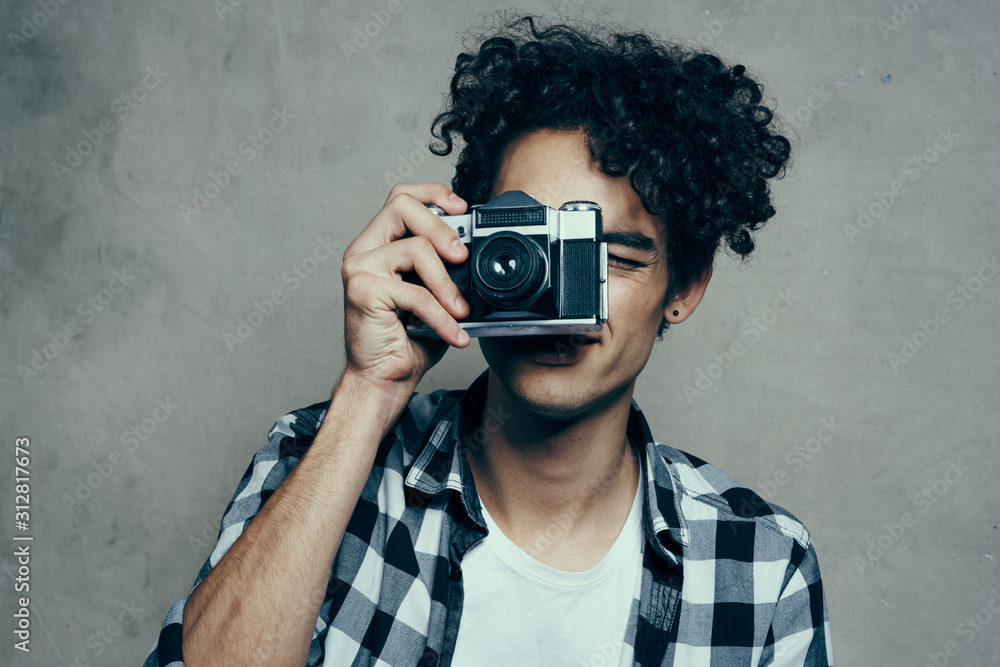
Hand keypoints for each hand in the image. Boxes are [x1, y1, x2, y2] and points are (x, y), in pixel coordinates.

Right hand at [340, 183, 470, 398]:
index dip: (433, 193)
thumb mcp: (434, 295)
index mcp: (378, 244)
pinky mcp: (363, 292)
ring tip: (460, 310)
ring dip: (446, 282)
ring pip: (415, 249)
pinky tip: (455, 334)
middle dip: (441, 226)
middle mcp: (363, 251)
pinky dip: (442, 317)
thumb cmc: (407, 339)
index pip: (401, 197)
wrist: (383, 380)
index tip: (462, 208)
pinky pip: (416, 294)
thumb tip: (475, 250)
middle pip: (402, 205)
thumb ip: (446, 268)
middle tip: (462, 257)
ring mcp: (359, 269)